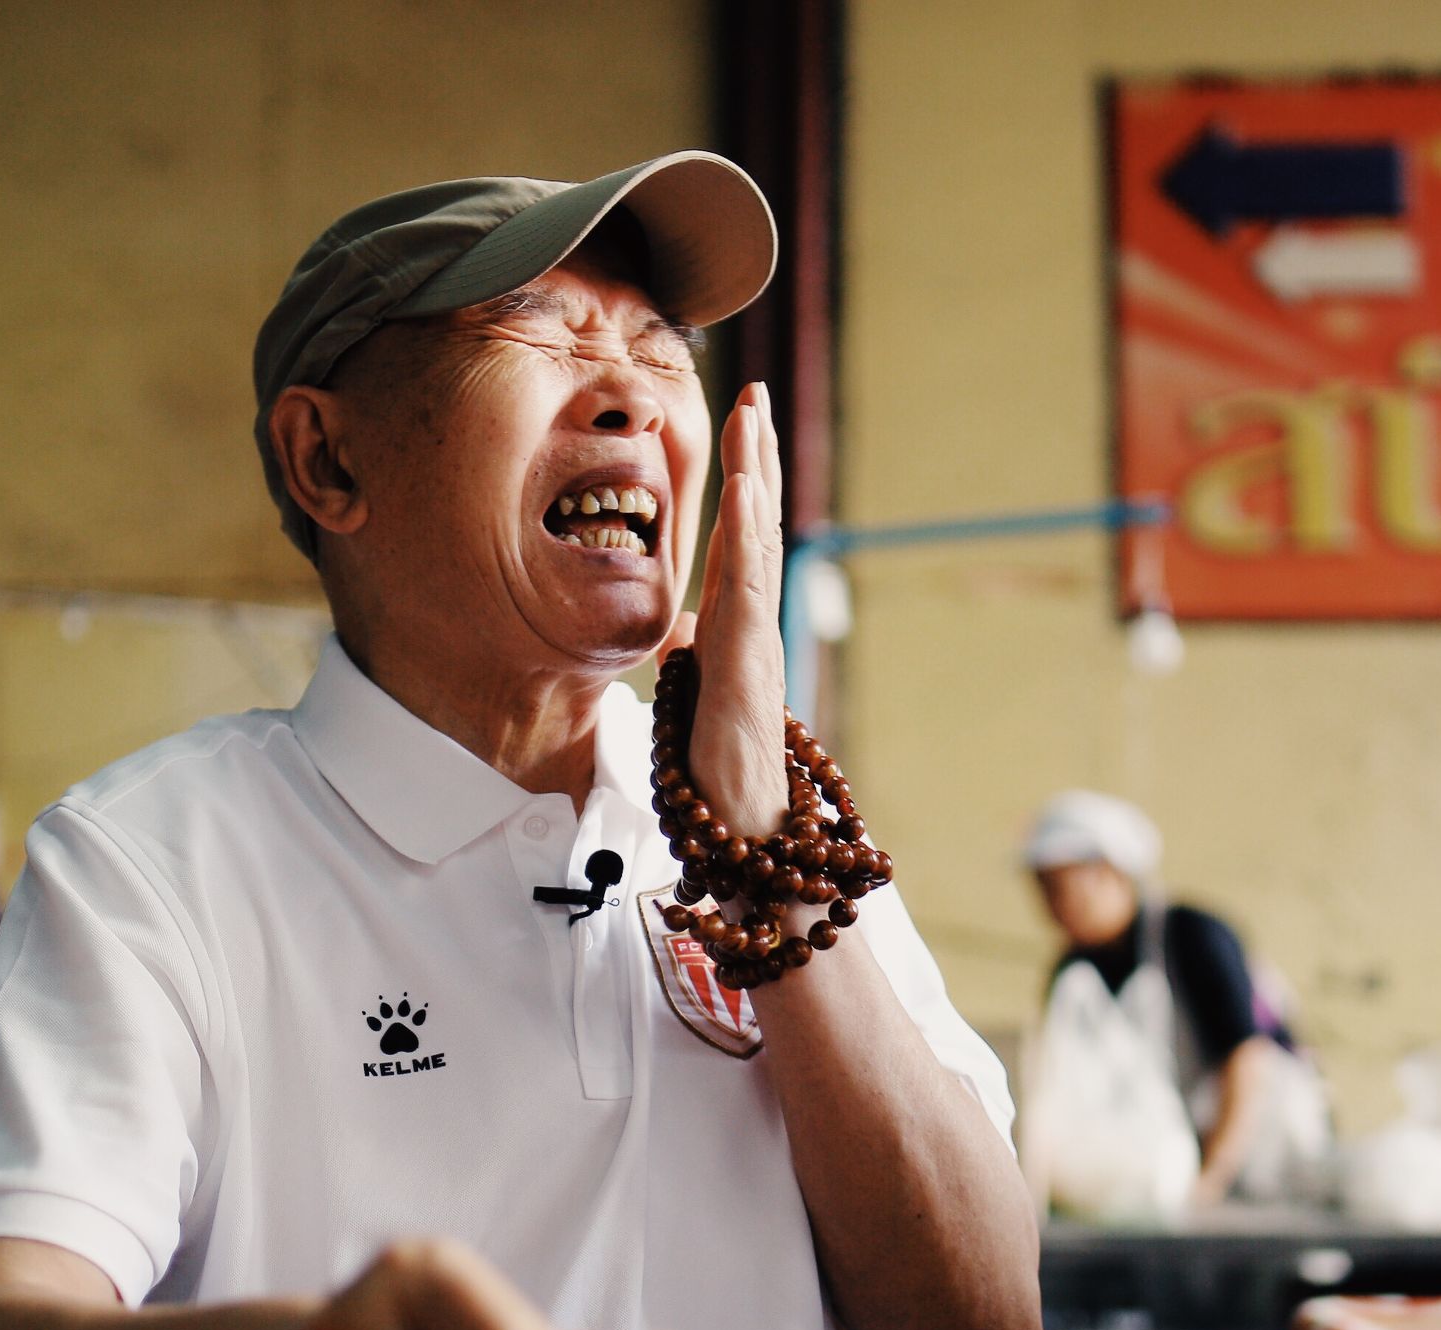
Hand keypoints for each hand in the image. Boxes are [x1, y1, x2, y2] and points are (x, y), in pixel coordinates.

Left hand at [664, 382, 787, 835]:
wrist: (742, 826)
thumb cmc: (720, 768)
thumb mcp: (695, 695)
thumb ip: (694, 657)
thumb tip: (683, 633)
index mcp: (735, 622)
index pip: (737, 535)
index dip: (742, 478)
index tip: (739, 420)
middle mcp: (752, 621)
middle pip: (756, 523)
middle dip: (756, 456)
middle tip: (754, 392)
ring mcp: (755, 638)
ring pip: (755, 544)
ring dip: (754, 479)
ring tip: (752, 420)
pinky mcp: (746, 663)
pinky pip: (746, 591)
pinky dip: (745, 538)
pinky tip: (743, 496)